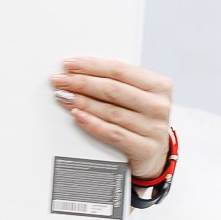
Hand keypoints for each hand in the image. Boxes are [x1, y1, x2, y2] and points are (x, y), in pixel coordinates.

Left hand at [52, 57, 174, 178]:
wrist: (154, 155)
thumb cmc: (141, 120)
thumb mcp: (137, 96)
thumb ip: (116, 83)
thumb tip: (79, 72)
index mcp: (159, 85)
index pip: (120, 70)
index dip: (92, 66)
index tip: (70, 64)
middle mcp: (159, 106)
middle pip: (113, 90)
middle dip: (82, 83)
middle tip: (61, 80)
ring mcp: (154, 129)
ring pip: (111, 111)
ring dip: (83, 102)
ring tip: (65, 97)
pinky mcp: (146, 149)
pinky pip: (113, 134)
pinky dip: (93, 124)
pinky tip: (78, 116)